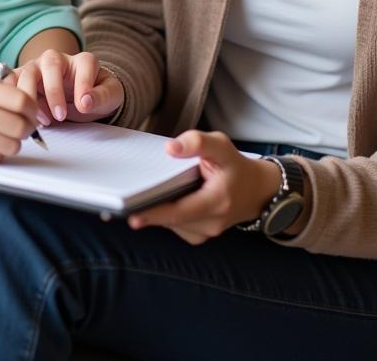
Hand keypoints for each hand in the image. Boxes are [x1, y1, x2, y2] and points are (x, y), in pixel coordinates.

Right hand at [0, 79, 37, 162]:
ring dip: (13, 145)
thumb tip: (35, 110)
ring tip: (4, 138)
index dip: (33, 111)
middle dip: (27, 131)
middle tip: (23, 130)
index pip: (21, 101)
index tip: (32, 115)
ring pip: (10, 145)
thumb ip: (3, 94)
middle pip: (19, 126)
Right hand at [12, 50, 124, 125]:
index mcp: (83, 61)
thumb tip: (86, 101)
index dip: (84, 84)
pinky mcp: (23, 80)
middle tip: (60, 116)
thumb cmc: (96, 95)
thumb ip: (102, 96)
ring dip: (30, 97)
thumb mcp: (110, 96)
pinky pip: (11, 83)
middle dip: (54, 90)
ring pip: (27, 73)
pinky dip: (9, 96)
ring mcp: (38, 68)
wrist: (82, 101)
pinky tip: (13, 112)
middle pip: (50, 63)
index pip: (84, 64)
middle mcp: (57, 59)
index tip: (84, 106)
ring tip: (40, 121)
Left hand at [127, 131, 279, 244]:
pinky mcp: (199, 235)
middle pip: (171, 219)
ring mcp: (206, 233)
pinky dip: (164, 214)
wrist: (256, 191)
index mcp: (218, 201)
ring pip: (170, 224)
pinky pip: (174, 225)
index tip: (132, 215)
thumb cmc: (235, 165)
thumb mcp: (221, 145)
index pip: (181, 211)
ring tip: (141, 195)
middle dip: (147, 210)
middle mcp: (212, 223)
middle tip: (119, 205)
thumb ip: (198, 142)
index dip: (156, 214)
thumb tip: (171, 148)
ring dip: (155, 211)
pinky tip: (159, 200)